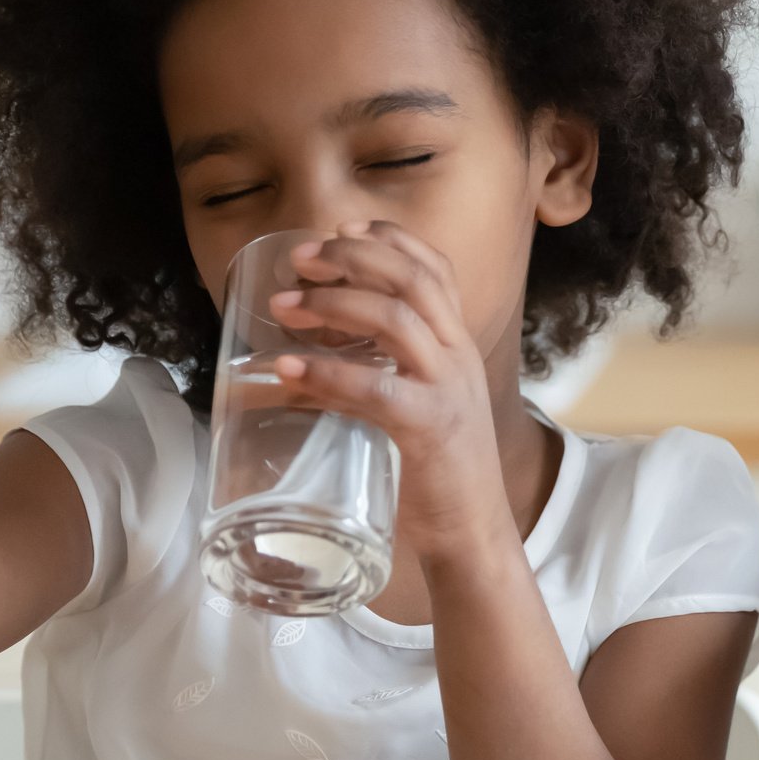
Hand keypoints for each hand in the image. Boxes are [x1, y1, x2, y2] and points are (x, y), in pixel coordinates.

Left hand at [262, 220, 507, 547]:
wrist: (474, 533)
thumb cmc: (436, 473)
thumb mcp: (412, 409)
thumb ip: (368, 380)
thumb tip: (293, 370)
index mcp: (457, 347)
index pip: (435, 270)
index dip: (390, 239)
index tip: (343, 226)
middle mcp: (458, 358)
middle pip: (413, 280)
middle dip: (353, 257)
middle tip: (302, 258)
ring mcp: (447, 390)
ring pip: (397, 319)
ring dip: (333, 304)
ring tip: (284, 306)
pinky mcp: (429, 428)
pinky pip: (376, 388)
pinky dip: (326, 372)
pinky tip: (287, 368)